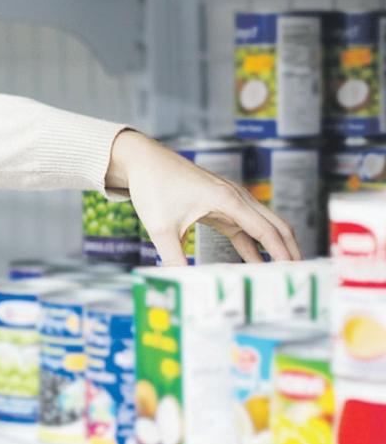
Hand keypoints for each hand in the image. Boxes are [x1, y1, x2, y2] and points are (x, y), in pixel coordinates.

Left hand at [105, 130, 301, 265]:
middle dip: (288, 250)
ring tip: (283, 273)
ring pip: (262, 225)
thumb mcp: (160, 227)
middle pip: (275, 225)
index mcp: (227, 200)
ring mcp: (229, 199)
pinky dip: (252, 244)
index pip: (265, 230)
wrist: (143, 161)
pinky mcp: (219, 204)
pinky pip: (243, 227)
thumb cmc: (153, 187)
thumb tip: (179, 282)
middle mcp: (235, 197)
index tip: (294, 272)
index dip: (281, 253)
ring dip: (273, 247)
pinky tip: (255, 264)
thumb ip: (172, 256)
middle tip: (301, 276)